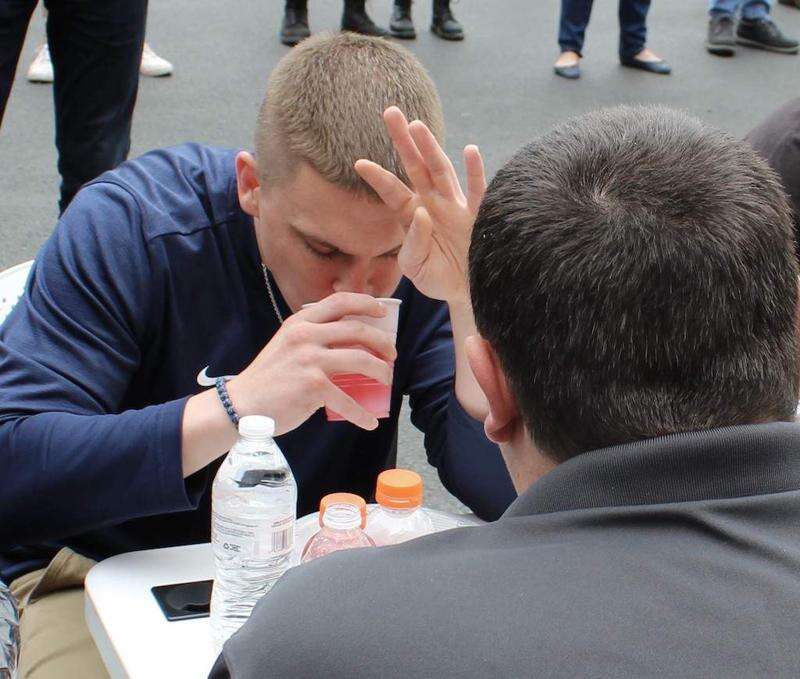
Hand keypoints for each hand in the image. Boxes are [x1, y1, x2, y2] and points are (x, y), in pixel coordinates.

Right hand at [226, 293, 395, 433]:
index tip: (383, 312)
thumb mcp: (287, 343)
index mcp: (301, 322)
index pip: (339, 301)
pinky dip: (362, 413)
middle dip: (382, 341)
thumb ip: (312, 336)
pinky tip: (369, 421)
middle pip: (357, 330)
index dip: (366, 303)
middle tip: (392, 354)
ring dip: (381, 371)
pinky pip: (347, 400)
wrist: (242, 403)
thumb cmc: (269, 377)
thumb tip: (348, 339)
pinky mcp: (312, 387)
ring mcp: (310, 361)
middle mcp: (306, 336)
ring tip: (387, 379)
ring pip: (360, 359)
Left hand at [355, 106, 485, 302]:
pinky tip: (469, 149)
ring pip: (441, 171)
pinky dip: (474, 170)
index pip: (393, 192)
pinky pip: (477, 190)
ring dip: (430, 148)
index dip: (378, 178)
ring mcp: (456, 206)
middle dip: (404, 141)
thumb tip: (421, 214)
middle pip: (416, 167)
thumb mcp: (416, 268)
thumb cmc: (438, 279)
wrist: (468, 292)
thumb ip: (413, 244)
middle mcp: (433, 204)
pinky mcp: (478, 215)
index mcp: (413, 216)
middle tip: (390, 112)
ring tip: (417, 126)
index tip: (359, 164)